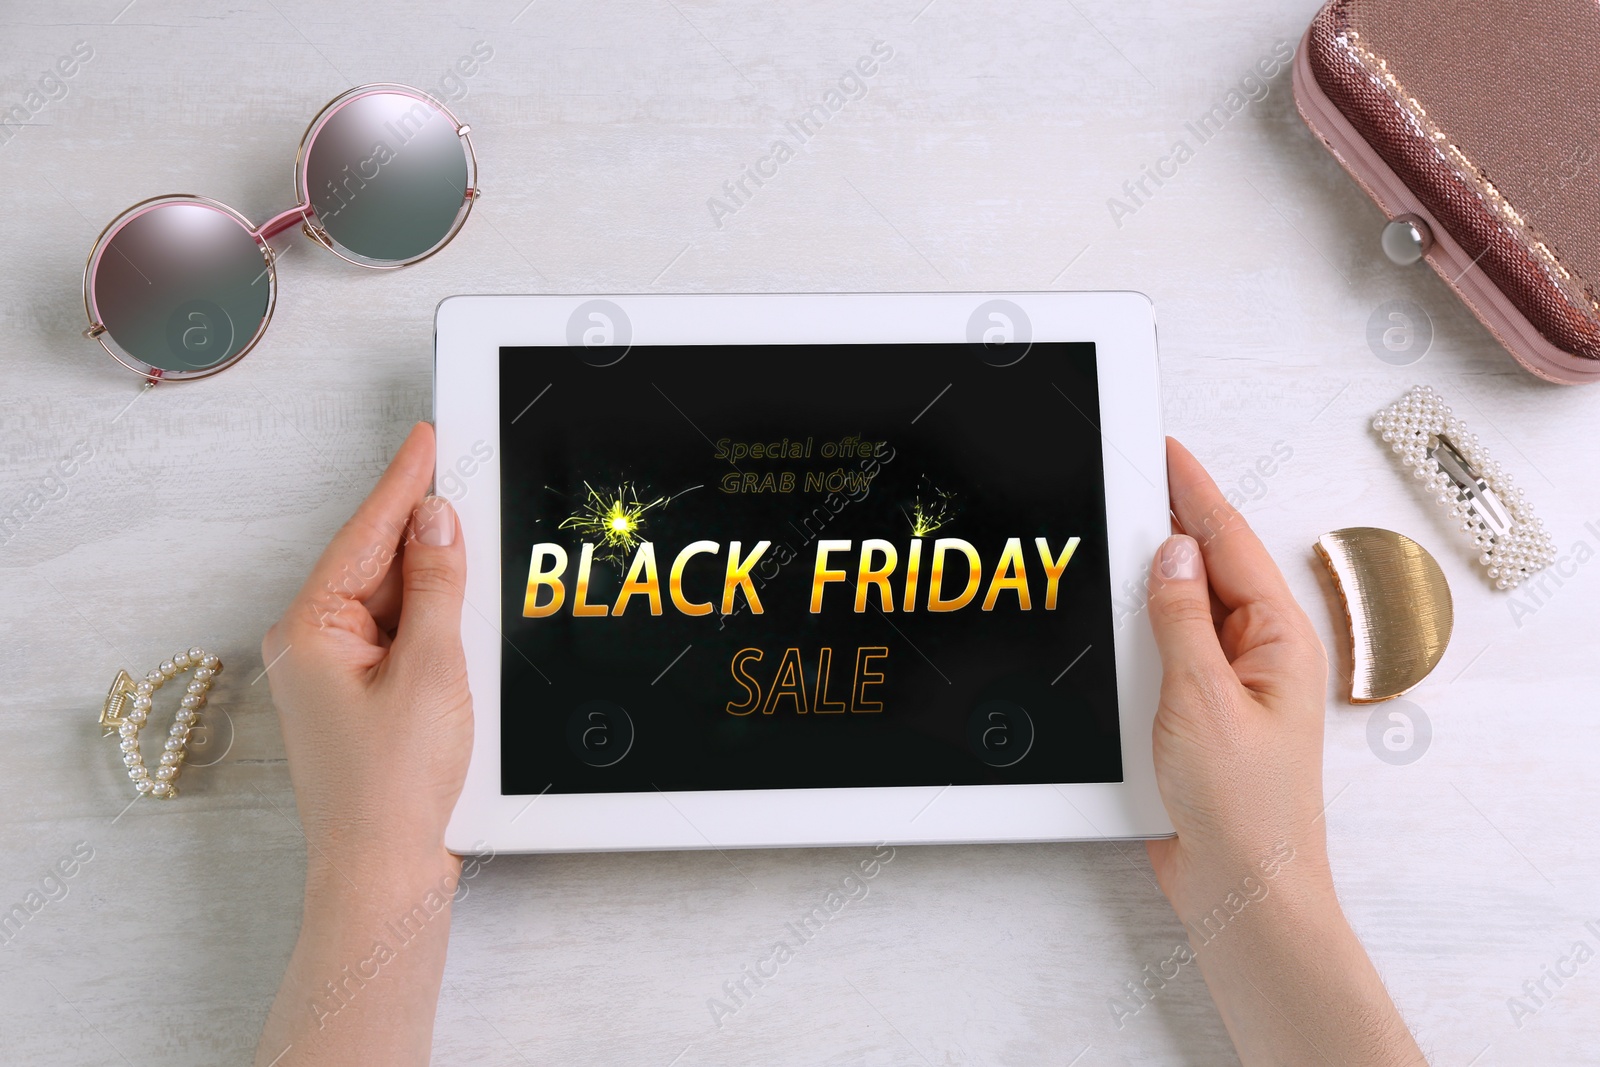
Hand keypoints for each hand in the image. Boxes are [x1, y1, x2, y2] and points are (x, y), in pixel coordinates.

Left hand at [261, 421, 472, 869]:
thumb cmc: (395, 786)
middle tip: (463, 474)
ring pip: (393, 599)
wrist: (385, 872)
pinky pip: (400, 635)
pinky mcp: (362, 698)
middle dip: (423, 526)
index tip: (427, 438)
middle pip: (377, 562)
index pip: (366, 535)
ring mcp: (336, 674)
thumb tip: (437, 522)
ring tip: (475, 544)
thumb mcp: (431, 669)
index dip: (402, 484)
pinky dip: (433, 617)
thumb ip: (437, 586)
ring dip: (435, 578)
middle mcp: (313, 645)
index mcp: (311, 629)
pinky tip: (464, 606)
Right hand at [1143, 438, 1425, 1065]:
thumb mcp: (1203, 701)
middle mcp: (1258, 655)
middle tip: (1127, 476)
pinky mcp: (1199, 714)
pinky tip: (1113, 617)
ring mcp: (1229, 685)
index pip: (1228, 543)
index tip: (1163, 449)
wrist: (1241, 890)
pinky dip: (1139, 628)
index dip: (1193, 491)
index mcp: (1278, 641)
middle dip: (1168, 522)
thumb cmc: (1244, 812)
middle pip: (1207, 568)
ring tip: (1112, 534)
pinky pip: (1167, 651)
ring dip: (1149, 579)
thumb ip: (1181, 620)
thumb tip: (1172, 553)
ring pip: (1182, 609)